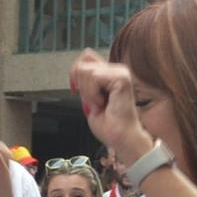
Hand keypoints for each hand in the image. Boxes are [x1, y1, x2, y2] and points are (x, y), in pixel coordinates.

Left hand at [70, 50, 152, 164]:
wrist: (121, 138)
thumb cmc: (109, 125)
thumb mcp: (89, 98)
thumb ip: (84, 82)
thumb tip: (76, 69)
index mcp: (110, 74)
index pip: (85, 57)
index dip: (75, 72)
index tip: (75, 89)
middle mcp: (117, 70)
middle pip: (83, 63)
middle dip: (81, 86)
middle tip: (93, 102)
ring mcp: (121, 72)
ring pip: (86, 71)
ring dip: (88, 93)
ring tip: (99, 104)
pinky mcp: (122, 78)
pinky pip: (94, 77)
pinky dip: (92, 94)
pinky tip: (103, 103)